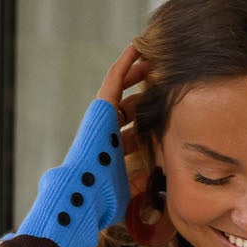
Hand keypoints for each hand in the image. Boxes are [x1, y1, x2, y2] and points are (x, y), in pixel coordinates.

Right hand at [99, 43, 150, 184]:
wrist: (84, 193)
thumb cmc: (102, 198)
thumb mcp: (127, 190)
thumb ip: (138, 182)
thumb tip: (152, 178)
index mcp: (112, 149)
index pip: (133, 130)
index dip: (147, 120)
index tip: (162, 113)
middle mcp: (106, 130)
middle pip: (129, 106)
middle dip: (145, 93)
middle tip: (161, 80)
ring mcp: (102, 117)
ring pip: (122, 88)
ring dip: (137, 72)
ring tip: (152, 57)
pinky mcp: (101, 106)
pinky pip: (115, 78)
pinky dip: (125, 63)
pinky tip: (136, 47)